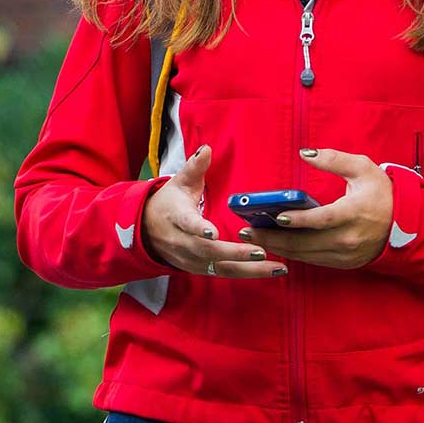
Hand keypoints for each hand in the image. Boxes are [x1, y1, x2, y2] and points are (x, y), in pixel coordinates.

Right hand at [141, 146, 285, 279]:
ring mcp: (191, 259)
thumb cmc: (169, 203)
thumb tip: (207, 149)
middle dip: (235, 254)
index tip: (214, 233)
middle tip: (261, 252)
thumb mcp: (179, 182)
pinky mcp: (200, 269)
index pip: (188, 224)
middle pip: (209, 252)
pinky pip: (225, 273)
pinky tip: (270, 270)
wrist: (147, 231)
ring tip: (277, 267)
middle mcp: (183, 242)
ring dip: (249, 270)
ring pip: (220, 268)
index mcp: (177, 217)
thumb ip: (194, 167)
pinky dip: (248, 274)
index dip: (200, 229)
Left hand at [240, 148, 393, 269]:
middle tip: (247, 232)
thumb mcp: (363, 168)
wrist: (407, 224)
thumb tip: (305, 154)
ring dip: (278, 248)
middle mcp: (348, 238)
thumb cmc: (382, 193)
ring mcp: (346, 255)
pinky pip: (313, 261)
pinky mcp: (344, 263)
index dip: (299, 220)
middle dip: (274, 239)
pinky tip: (275, 247)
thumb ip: (333, 159)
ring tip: (253, 240)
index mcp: (354, 213)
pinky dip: (293, 255)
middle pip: (305, 243)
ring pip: (306, 255)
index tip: (278, 216)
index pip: (322, 219)